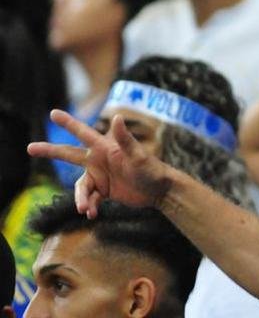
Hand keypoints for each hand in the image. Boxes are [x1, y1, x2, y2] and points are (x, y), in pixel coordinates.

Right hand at [28, 110, 172, 217]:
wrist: (159, 191)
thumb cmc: (152, 170)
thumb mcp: (139, 156)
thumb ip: (126, 140)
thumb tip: (117, 117)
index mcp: (105, 148)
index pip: (83, 133)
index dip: (68, 123)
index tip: (53, 113)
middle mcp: (99, 160)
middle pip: (68, 154)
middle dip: (49, 151)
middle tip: (30, 148)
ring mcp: (100, 176)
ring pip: (80, 187)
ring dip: (80, 198)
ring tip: (85, 208)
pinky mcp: (103, 191)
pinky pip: (88, 199)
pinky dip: (88, 206)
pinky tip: (92, 214)